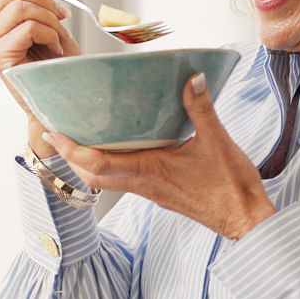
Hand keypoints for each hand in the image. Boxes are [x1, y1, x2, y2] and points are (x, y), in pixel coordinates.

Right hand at [0, 0, 78, 141]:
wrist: (61, 96)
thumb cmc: (53, 61)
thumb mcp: (41, 15)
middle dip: (45, 1)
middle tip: (60, 22)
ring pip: (22, 6)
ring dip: (50, 21)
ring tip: (57, 39)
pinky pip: (28, 27)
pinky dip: (49, 35)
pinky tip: (53, 50)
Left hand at [44, 74, 277, 239]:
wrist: (245, 219)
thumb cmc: (232, 187)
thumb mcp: (218, 141)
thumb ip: (202, 108)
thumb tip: (192, 78)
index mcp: (150, 172)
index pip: (97, 164)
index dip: (71, 149)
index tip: (53, 132)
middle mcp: (144, 184)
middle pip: (91, 175)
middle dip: (69, 156)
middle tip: (54, 133)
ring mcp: (150, 191)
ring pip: (104, 180)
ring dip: (85, 163)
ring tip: (75, 141)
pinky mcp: (160, 193)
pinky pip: (123, 181)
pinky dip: (108, 166)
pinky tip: (115, 150)